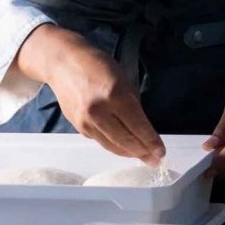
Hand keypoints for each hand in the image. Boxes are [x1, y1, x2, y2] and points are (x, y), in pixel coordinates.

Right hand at [16, 24, 164, 163]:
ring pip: (112, 145)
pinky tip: (124, 146)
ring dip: (129, 153)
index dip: (151, 141)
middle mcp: (99, 111)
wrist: (63, 64)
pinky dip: (114, 145)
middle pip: (125, 140)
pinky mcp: (78, 127)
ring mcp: (86, 121)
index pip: (137, 125)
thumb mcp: (123, 78)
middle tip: (156, 161)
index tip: (161, 152)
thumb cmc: (98, 65)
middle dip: (143, 152)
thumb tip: (143, 128)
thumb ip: (132, 103)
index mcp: (115, 94)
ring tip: (143, 157)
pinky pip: (100, 140)